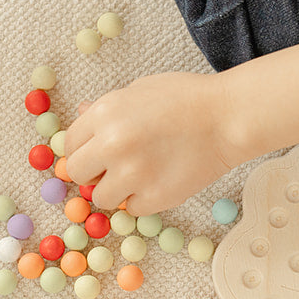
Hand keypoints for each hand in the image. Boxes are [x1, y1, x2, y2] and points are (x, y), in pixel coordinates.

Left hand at [63, 71, 251, 214]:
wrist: (228, 118)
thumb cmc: (188, 98)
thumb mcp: (140, 90)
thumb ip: (107, 107)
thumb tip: (81, 114)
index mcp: (104, 114)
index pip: (70, 145)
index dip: (84, 151)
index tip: (97, 155)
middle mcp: (112, 145)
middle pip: (79, 175)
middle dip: (94, 173)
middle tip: (114, 169)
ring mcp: (133, 174)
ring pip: (102, 198)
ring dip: (117, 191)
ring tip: (140, 177)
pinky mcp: (155, 196)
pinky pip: (133, 208)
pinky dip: (143, 200)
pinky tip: (160, 181)